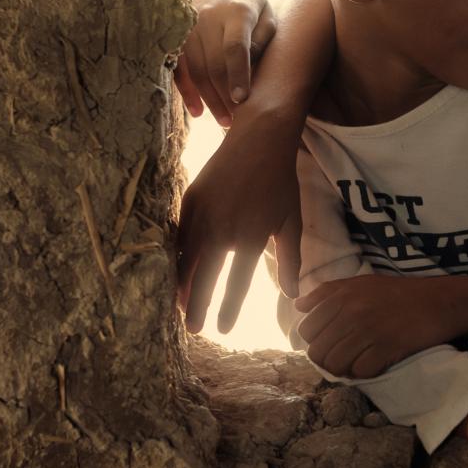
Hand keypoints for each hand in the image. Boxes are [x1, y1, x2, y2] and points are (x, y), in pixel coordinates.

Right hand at [174, 0, 274, 126]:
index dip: (238, 74)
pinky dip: (187, 91)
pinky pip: (179, 68)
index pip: (234, 46)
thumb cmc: (253, 9)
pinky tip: (198, 112)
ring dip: (209, 98)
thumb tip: (249, 68)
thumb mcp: (268, 17)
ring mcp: (187, 26)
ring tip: (225, 121)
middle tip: (239, 119)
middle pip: (213, 63)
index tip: (242, 99)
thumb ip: (263, 39)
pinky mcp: (176, 37)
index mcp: (237, 11)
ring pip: (195, 69)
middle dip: (225, 94)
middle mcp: (207, 16)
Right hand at [176, 110, 301, 331]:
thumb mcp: (291, 220)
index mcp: (252, 237)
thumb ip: (290, 259)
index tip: (222, 329)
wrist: (259, 138)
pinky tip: (175, 272)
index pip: (237, 283)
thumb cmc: (280, 180)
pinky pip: (179, 236)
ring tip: (180, 307)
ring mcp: (203, 214)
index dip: (228, 308)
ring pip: (186, 259)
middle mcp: (224, 229)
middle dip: (198, 306)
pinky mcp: (190, 199)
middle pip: (206, 278)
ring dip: (182, 285)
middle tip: (193, 330)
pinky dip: (176, 257)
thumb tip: (292, 294)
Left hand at [293, 274, 467, 378]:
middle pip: (318, 352)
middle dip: (329, 359)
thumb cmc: (401, 293)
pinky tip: (376, 364)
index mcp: (342, 296)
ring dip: (346, 369)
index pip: (307, 330)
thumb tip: (299, 305)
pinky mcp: (387, 348)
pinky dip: (367, 372)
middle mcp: (352, 312)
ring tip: (359, 362)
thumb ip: (329, 291)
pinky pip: (361, 372)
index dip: (317, 340)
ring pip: (336, 366)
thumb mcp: (362, 283)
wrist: (441, 301)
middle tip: (346, 357)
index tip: (333, 342)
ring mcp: (369, 331)